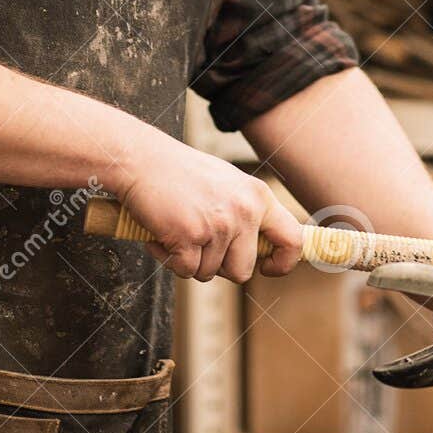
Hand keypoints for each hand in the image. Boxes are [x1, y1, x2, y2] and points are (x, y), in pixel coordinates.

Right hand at [116, 132, 303, 283]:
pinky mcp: (190, 236)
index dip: (283, 262)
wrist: (140, 158)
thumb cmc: (178, 172)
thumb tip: (258, 249)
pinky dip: (169, 259)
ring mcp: (218, 225)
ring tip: (176, 230)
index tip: (267, 268)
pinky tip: (160, 234)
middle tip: (197, 245)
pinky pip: (185, 270)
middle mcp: (244, 210)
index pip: (292, 239)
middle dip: (218, 267)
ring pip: (209, 273)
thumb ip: (245, 211)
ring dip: (189, 260)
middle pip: (243, 270)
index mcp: (257, 196)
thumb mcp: (226, 183)